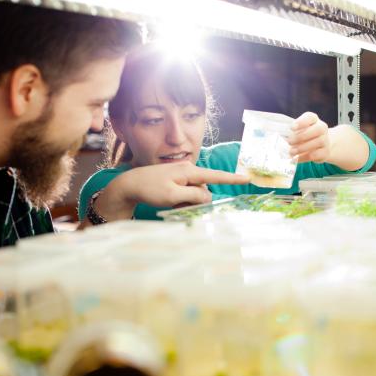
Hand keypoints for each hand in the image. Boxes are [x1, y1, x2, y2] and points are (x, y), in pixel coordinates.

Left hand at [94, 161, 248, 220]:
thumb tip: (208, 195)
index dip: (232, 178)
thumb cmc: (150, 189)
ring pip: (196, 193)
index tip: (247, 178)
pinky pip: (187, 192)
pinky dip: (183, 200)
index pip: (215, 176)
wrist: (129, 185)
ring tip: (171, 203)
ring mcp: (182, 175)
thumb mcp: (173, 195)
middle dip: (198, 201)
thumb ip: (194, 195)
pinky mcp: (177, 180)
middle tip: (179, 206)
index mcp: (189, 171)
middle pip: (204, 189)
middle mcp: (188, 170)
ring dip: (189, 202)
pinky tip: (170, 202)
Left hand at [287, 112, 329, 162]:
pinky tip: (296, 158)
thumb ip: (292, 132)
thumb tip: (281, 139)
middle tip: (289, 142)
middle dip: (301, 136)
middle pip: (317, 129)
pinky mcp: (325, 152)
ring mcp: (325, 140)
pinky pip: (315, 155)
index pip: (310, 117)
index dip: (302, 122)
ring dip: (302, 148)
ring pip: (318, 142)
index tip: (292, 127)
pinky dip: (303, 157)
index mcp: (314, 120)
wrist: (322, 146)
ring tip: (291, 152)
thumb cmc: (306, 136)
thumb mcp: (299, 131)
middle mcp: (322, 128)